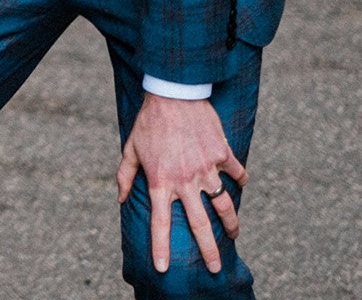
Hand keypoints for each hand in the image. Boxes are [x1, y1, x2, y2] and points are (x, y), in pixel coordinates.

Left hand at [116, 95, 245, 275]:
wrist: (173, 92)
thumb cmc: (148, 121)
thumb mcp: (130, 148)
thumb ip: (125, 175)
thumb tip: (120, 198)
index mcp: (161, 181)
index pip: (160, 223)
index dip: (161, 247)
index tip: (163, 268)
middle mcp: (185, 180)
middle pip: (200, 224)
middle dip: (209, 250)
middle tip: (215, 268)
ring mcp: (206, 168)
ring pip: (224, 205)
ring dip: (231, 224)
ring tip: (234, 235)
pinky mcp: (222, 154)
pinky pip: (236, 173)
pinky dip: (240, 181)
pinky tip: (240, 186)